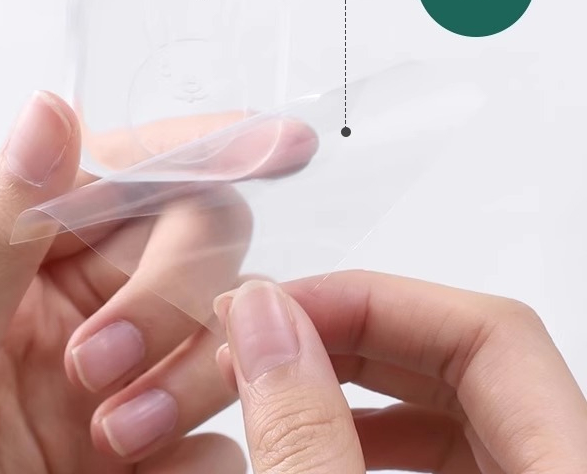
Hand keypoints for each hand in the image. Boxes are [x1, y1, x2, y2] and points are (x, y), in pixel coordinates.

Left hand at [0, 91, 312, 473]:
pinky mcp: (156, 433)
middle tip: (102, 364)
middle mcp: (75, 291)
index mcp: (11, 245)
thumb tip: (49, 112)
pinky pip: (228, 412)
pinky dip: (197, 441)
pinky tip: (137, 472)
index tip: (282, 144)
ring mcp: (123, 362)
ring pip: (222, 321)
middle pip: (190, 234)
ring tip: (111, 443)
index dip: (203, 149)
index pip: (120, 171)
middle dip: (169, 290)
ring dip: (184, 376)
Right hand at [215, 273, 586, 472]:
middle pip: (471, 359)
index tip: (280, 308)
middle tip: (263, 335)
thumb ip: (308, 438)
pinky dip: (378, 435)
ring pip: (459, 406)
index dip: (375, 302)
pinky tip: (321, 440)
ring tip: (273, 382)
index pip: (493, 333)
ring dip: (358, 381)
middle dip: (354, 334)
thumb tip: (261, 320)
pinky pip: (453, 454)